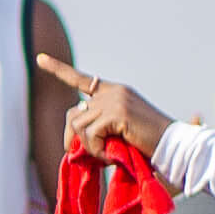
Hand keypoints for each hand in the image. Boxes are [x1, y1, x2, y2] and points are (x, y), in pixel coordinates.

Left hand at [35, 53, 172, 164]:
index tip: (40, 58)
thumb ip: (98, 126)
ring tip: (108, 154)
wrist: (174, 146)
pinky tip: (112, 154)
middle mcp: (113, 92)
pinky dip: (97, 150)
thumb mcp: (118, 130)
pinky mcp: (117, 113)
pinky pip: (90, 135)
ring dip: (90, 147)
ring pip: (79, 126)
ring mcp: (115, 100)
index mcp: (114, 92)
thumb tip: (71, 139)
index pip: (81, 79)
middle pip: (73, 114)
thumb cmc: (148, 143)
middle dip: (74, 138)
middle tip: (89, 155)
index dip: (58, 69)